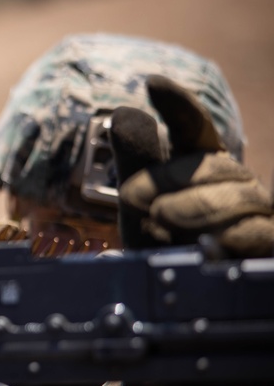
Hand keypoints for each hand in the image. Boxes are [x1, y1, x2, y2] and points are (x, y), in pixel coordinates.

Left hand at [109, 74, 273, 257]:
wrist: (182, 301)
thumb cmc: (163, 245)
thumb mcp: (141, 206)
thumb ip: (136, 163)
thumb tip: (126, 113)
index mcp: (202, 165)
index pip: (195, 128)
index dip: (178, 106)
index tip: (153, 83)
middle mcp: (237, 185)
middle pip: (215, 165)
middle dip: (170, 178)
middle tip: (133, 197)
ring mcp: (260, 216)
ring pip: (242, 198)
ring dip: (197, 207)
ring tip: (160, 219)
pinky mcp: (270, 247)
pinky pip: (261, 236)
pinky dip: (233, 237)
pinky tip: (208, 245)